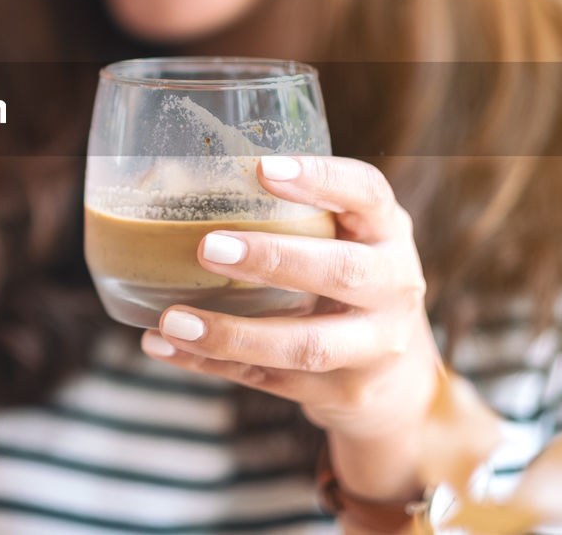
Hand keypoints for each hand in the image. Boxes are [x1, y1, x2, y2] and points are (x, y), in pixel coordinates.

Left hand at [140, 154, 441, 499]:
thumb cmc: (347, 280)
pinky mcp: (342, 393)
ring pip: (306, 345)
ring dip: (233, 334)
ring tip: (173, 319)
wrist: (397, 379)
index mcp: (386, 231)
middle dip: (274, 259)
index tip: (263, 168)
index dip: (321, 178)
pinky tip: (164, 346)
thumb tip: (172, 179)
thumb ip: (290, 212)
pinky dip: (211, 364)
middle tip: (208, 248)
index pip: (366, 192)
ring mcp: (373, 347)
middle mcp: (393, 286)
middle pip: (342, 272)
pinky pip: (270, 380)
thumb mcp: (342, 238)